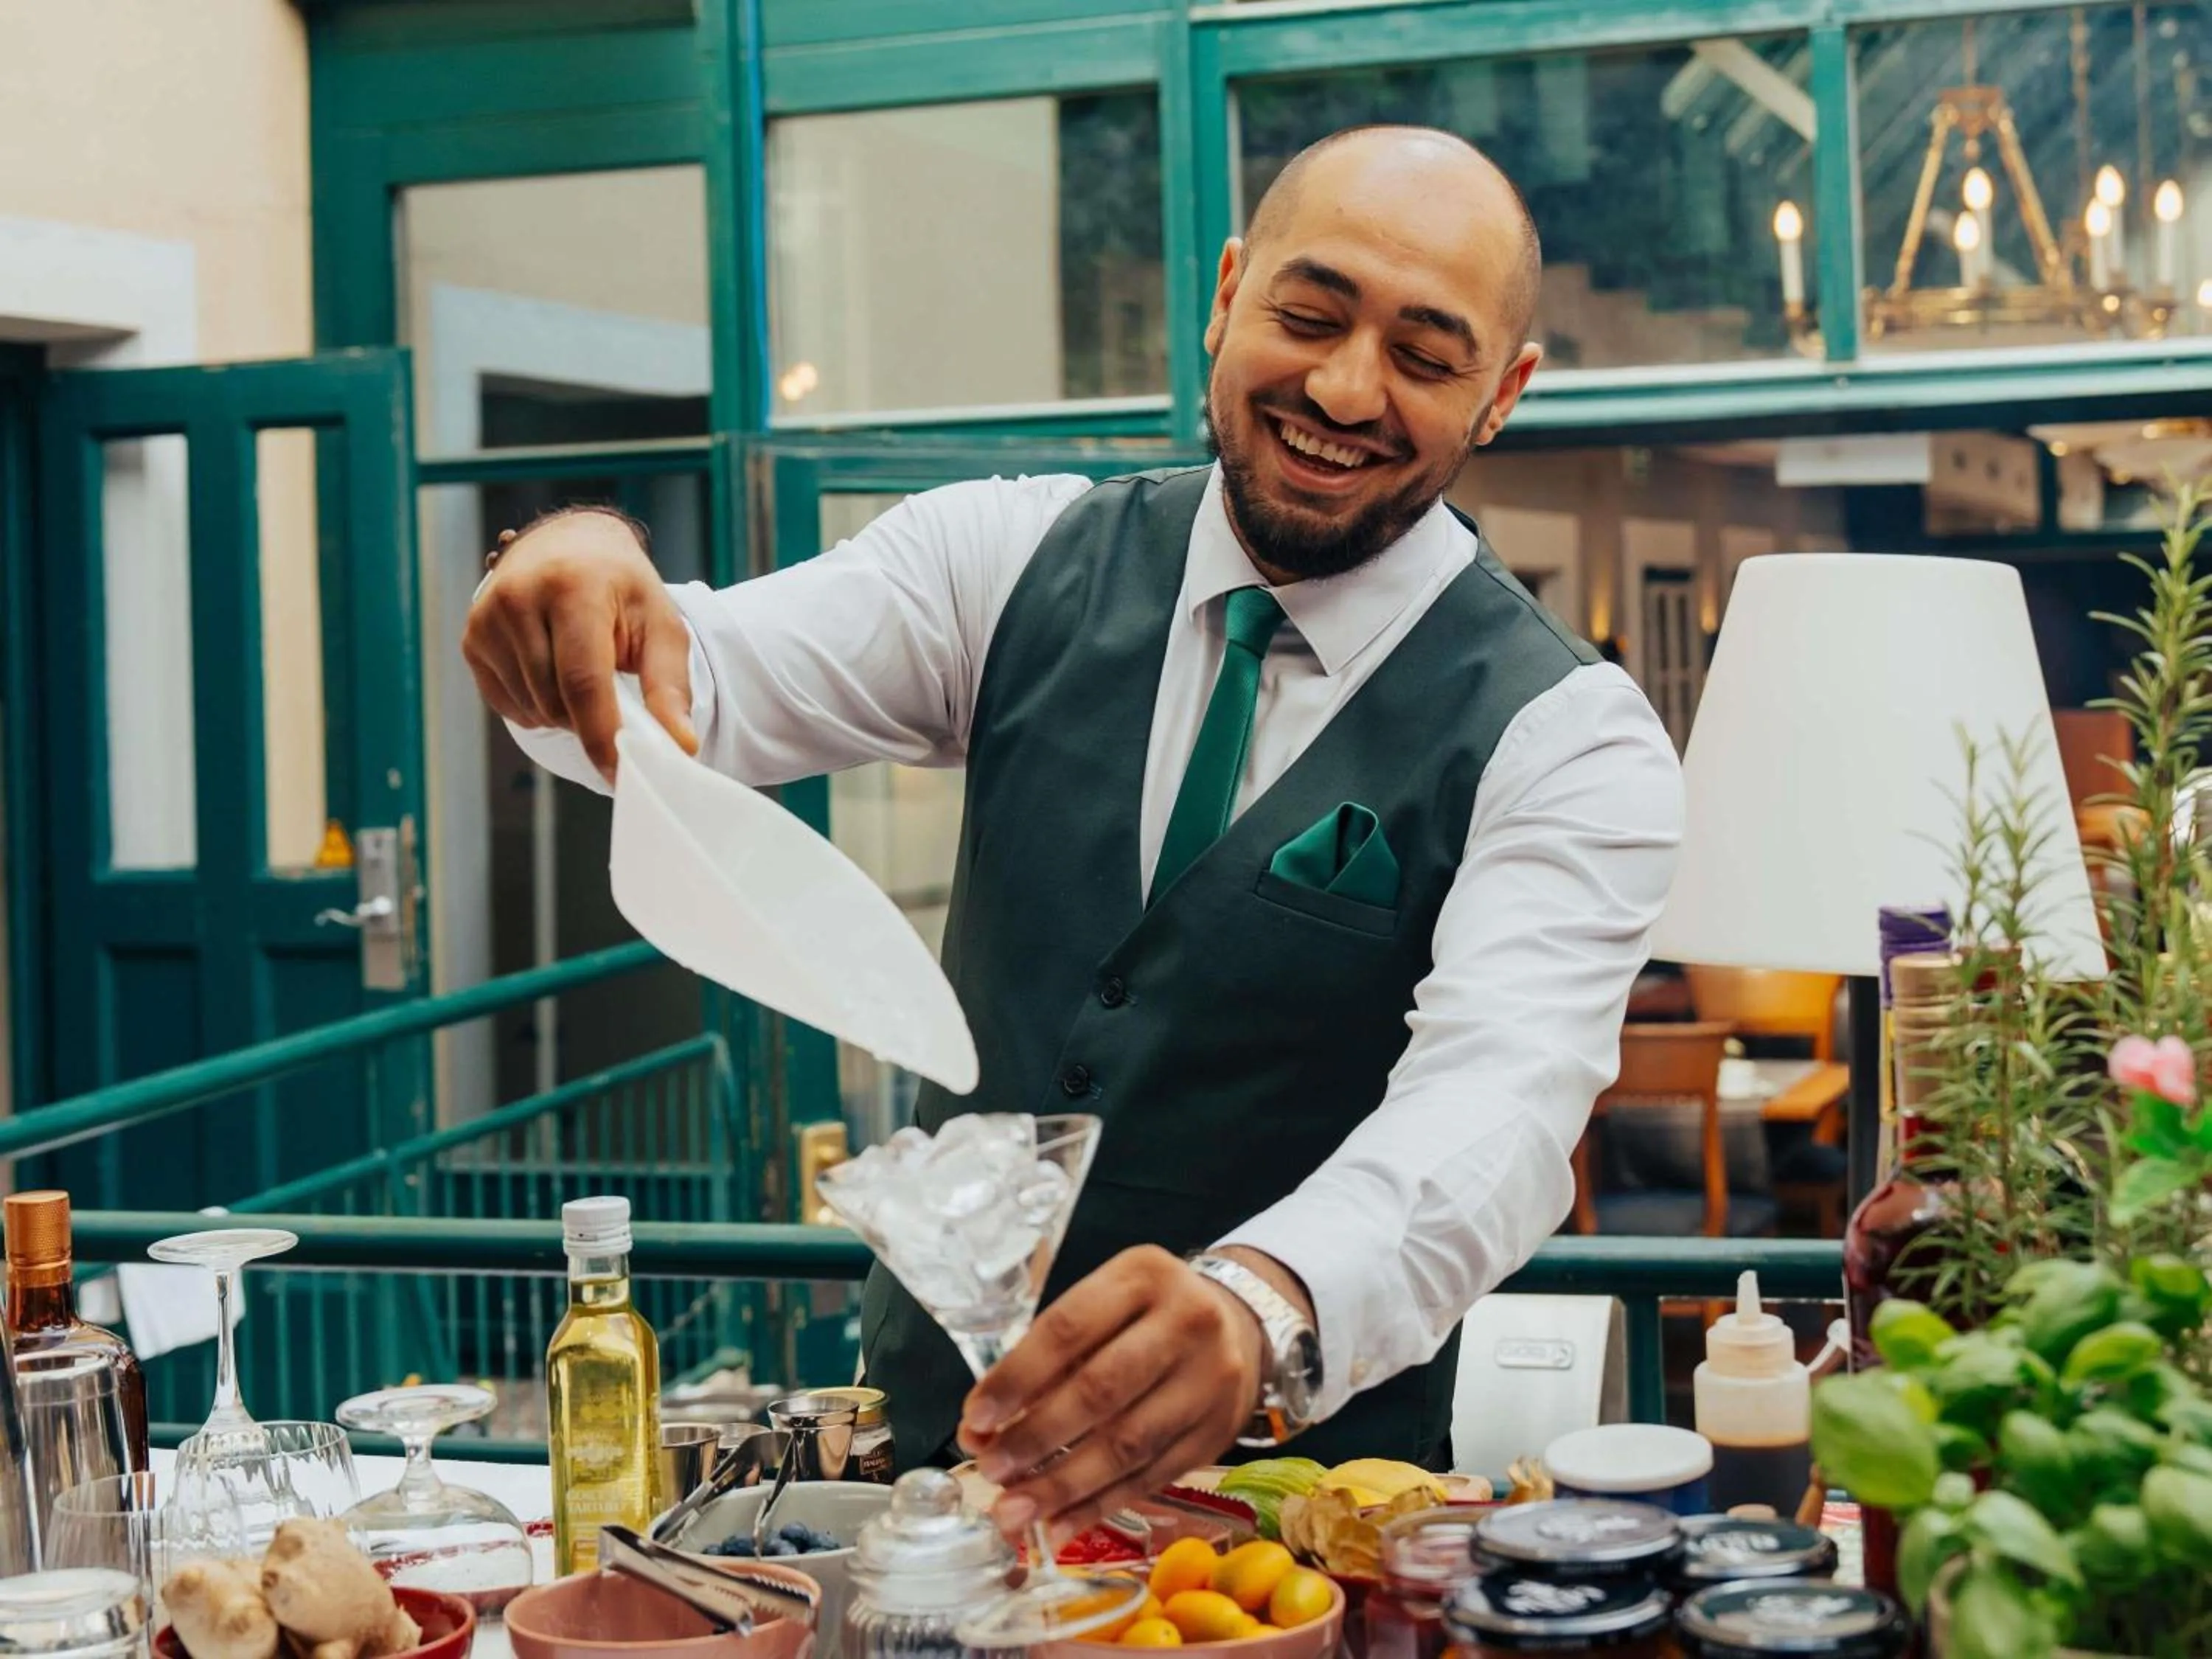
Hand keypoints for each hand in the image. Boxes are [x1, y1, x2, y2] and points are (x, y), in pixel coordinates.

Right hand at [461, 508, 697, 776]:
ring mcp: (487, 618)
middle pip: (556, 702)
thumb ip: (669, 686)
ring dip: (565, 713)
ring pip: (532, 708)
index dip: (601, 735)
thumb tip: (680, 746)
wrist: (569, 545)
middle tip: (614, 693)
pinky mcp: (471, 638)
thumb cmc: (623, 590)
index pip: (582, 681)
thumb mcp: (660, 625)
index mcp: (572, 588)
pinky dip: (538, 706)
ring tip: (584, 673)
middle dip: (589, 719)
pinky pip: (509, 705)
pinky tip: (553, 672)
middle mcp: (520, 598)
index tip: (620, 773)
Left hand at [957, 1245, 1289, 1542]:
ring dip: (1063, 1485)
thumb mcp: (1104, 1305)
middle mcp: (1186, 1322)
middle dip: (1038, 1437)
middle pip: (1101, 1390)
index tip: (975, 1417)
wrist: (1236, 1328)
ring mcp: (1209, 1381)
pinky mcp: (1216, 1433)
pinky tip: (1058, 1526)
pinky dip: (1099, 1506)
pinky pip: (1151, 1477)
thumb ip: (1046, 1360)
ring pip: (1128, 1444)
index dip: (1017, 1377)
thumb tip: (981, 1429)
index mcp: (1143, 1276)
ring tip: (1014, 1511)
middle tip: (990, 1471)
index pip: (1069, 1329)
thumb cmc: (1145, 1315)